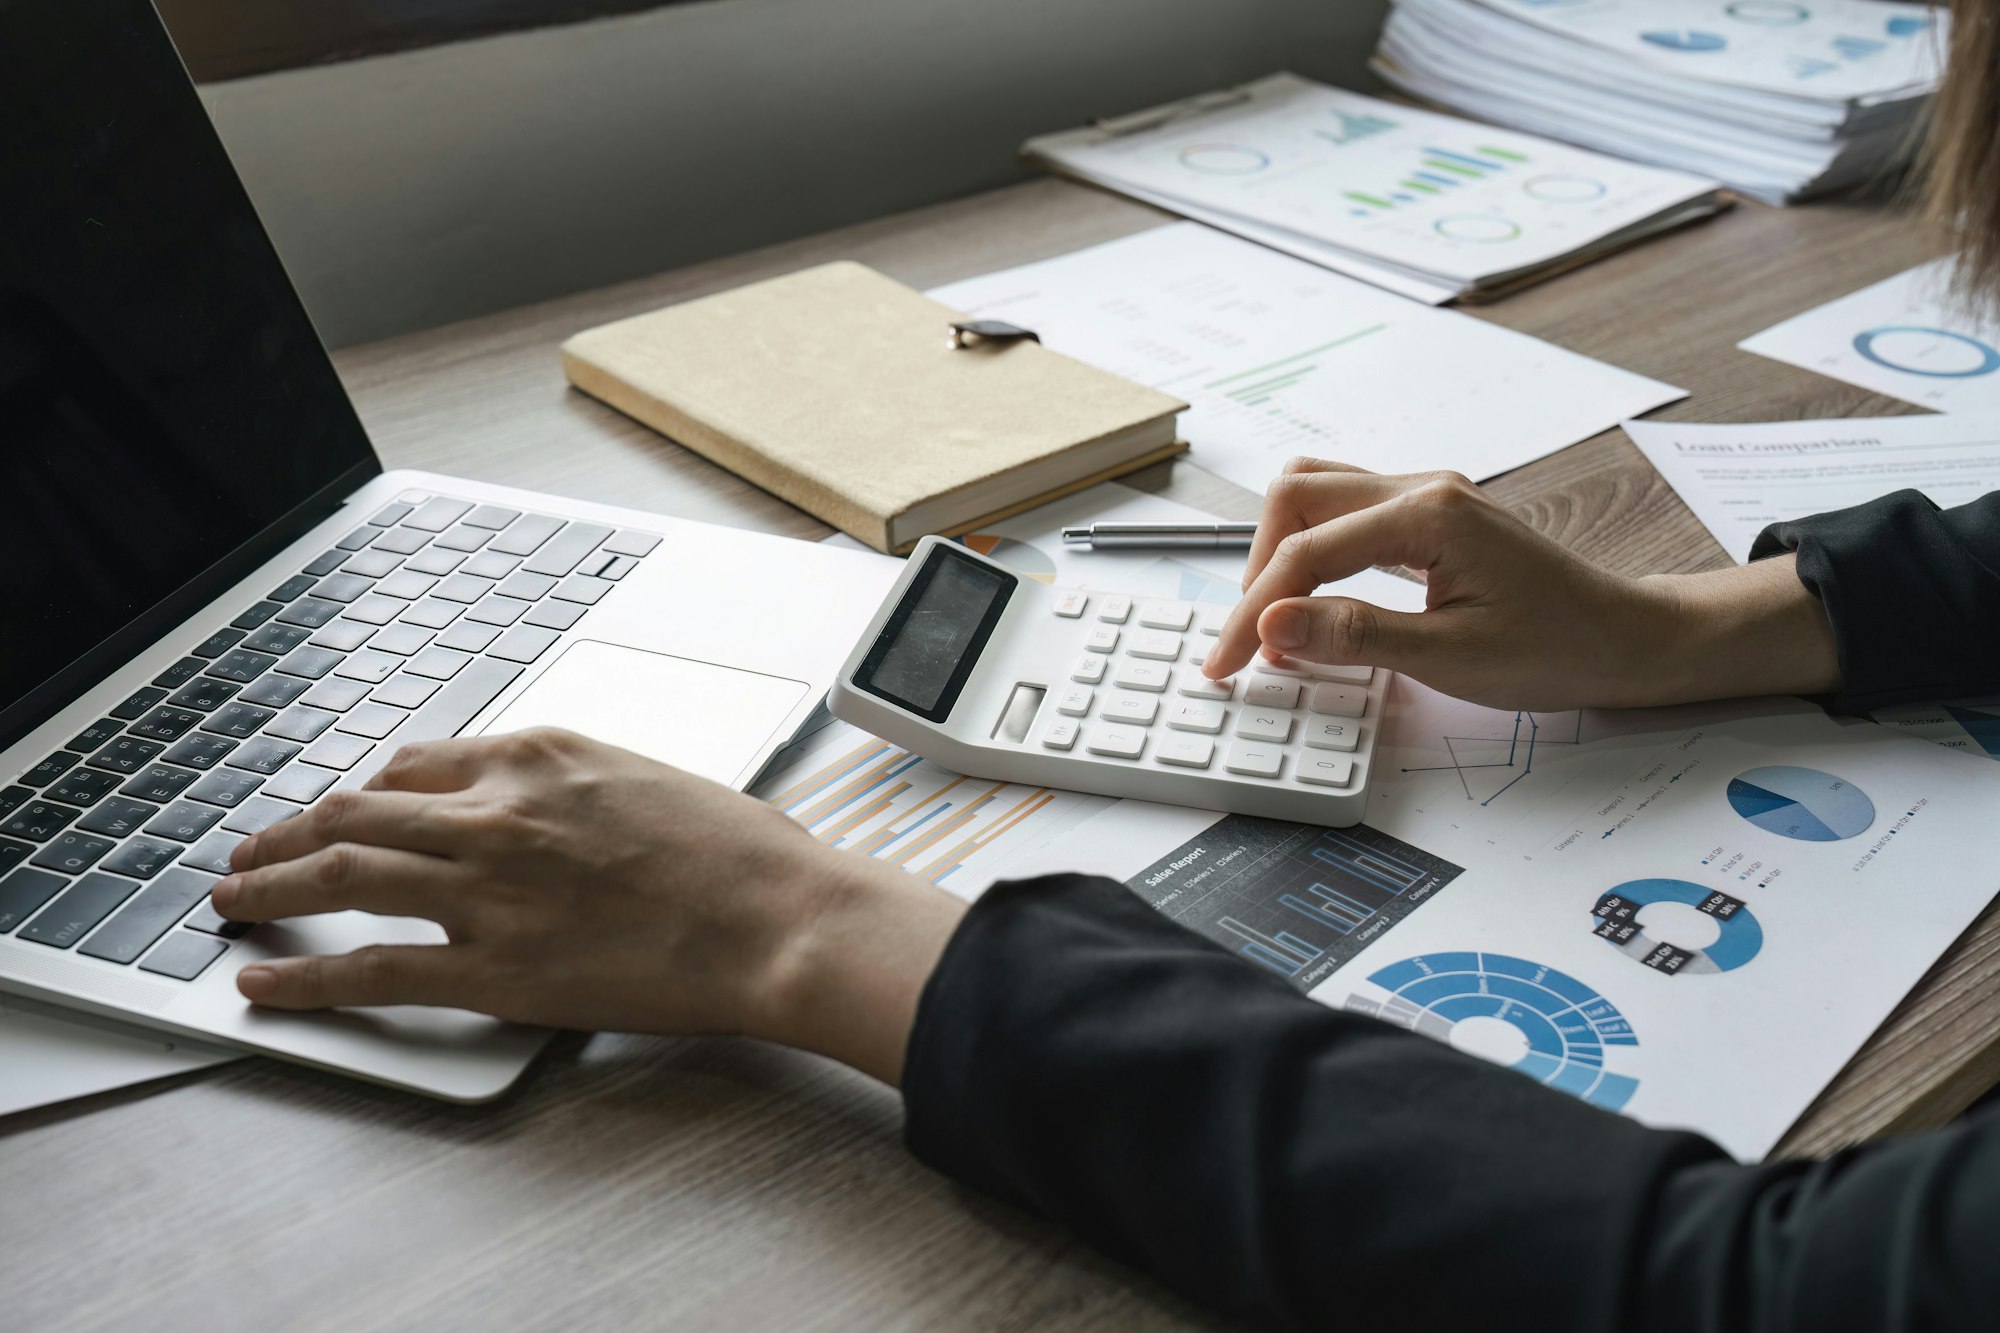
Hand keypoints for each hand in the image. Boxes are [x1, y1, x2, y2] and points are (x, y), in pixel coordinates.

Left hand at [213, 729, 966, 1084]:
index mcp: (540, 756)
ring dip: (269, 887)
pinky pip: (369, 971)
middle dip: (287, 830)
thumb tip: (541, 808)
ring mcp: (488, 888)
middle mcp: (497, 810)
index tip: (339, 809)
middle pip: (354, 811)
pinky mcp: (493, 969)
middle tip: (253, 849)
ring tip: (232, 901)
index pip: (414, 765)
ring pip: (339, 875)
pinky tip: (265, 985)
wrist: (782, 916)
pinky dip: (302, 981)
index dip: (360, 791)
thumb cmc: (744, 855)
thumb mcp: (651, 780)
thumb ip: (575, 787)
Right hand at [1202, 459, 1840, 710]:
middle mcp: (1421, 487)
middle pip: (1296, 498)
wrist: (1624, 640)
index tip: (1224, 665)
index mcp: (1428, 513)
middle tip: (1244, 644)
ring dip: (1280, 552)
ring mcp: (1424, 495)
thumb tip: (1274, 625)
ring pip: (1314, 494)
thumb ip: (1355, 635)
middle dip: (1257, 570)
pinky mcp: (1426, 516)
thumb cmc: (1557, 648)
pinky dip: (1312, 552)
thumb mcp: (1451, 657)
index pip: (1306, 552)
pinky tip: (1311, 602)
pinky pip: (1345, 514)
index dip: (1253, 611)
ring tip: (1271, 621)